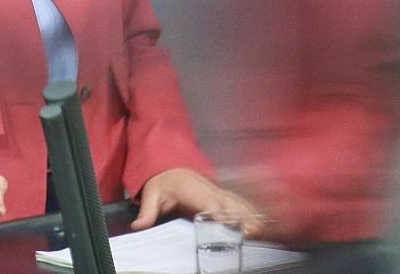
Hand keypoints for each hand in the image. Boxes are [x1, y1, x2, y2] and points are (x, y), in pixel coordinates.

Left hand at [131, 168, 262, 234]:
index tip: (225, 222)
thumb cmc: (163, 183)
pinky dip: (252, 212)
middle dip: (241, 217)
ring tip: (261, 228)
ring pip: (238, 203)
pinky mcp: (224, 197)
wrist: (171, 167)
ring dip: (250, 215)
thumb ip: (147, 211)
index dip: (218, 212)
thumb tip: (138, 225)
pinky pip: (241, 204)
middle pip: (229, 204)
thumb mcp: (151, 195)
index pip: (209, 202)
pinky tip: (262, 221)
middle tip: (252, 231)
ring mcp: (219, 192)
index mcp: (192, 189)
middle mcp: (210, 189)